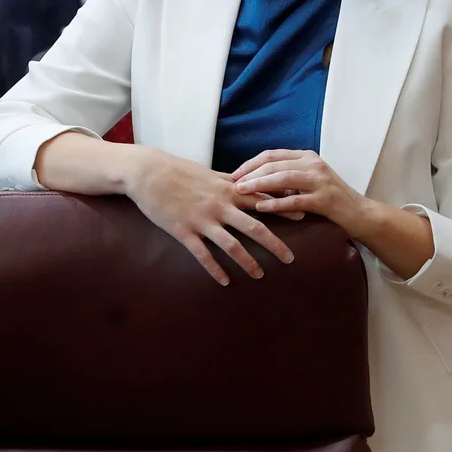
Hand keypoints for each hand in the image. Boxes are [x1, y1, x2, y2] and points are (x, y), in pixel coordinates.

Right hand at [123, 148, 293, 285]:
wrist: (147, 172)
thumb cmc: (178, 171)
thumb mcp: (208, 174)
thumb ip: (229, 182)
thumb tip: (247, 184)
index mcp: (228, 190)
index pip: (263, 199)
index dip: (284, 207)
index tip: (304, 216)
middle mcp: (220, 206)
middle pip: (255, 227)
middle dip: (275, 244)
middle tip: (291, 259)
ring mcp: (202, 220)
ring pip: (232, 245)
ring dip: (248, 262)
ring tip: (260, 275)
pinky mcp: (184, 231)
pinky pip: (203, 254)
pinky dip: (215, 269)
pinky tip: (225, 281)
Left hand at [233, 150, 373, 235]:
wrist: (360, 214)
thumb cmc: (329, 200)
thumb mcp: (306, 183)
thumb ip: (285, 178)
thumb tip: (251, 182)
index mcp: (307, 157)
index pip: (271, 155)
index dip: (250, 164)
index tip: (233, 174)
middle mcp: (313, 164)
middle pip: (274, 164)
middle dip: (250, 173)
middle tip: (231, 184)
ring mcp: (320, 180)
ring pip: (283, 178)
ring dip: (258, 184)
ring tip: (240, 191)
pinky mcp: (325, 199)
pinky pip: (295, 199)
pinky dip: (276, 203)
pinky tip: (261, 207)